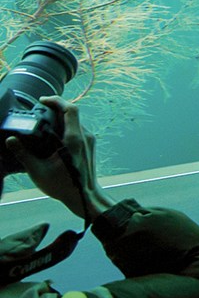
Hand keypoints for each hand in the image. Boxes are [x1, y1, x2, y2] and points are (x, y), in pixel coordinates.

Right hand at [4, 96, 114, 220]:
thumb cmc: (63, 186)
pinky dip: (65, 126)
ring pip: (75, 121)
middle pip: (72, 113)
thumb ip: (23, 154)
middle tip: (39, 109)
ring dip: (60, 117)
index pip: (70, 110)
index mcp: (74, 139)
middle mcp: (84, 136)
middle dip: (55, 108)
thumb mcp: (38, 170)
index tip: (43, 100)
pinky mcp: (89, 145)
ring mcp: (89, 140)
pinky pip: (77, 129)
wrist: (85, 196)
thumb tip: (11, 140)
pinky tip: (52, 134)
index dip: (57, 101)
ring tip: (43, 120)